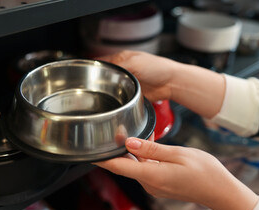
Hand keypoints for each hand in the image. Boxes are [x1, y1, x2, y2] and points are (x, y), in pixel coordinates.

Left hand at [94, 137, 258, 209]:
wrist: (219, 191)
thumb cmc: (204, 171)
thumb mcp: (178, 154)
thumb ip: (152, 148)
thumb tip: (129, 142)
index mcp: (152, 175)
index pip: (119, 167)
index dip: (101, 160)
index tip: (87, 153)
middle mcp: (150, 184)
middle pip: (125, 166)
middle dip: (115, 153)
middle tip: (108, 134)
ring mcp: (155, 186)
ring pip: (135, 167)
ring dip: (129, 155)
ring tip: (124, 137)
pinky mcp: (160, 185)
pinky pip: (144, 170)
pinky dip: (140, 159)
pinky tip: (143, 148)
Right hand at [97, 50, 225, 118]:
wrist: (172, 83)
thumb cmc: (158, 68)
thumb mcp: (135, 62)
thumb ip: (118, 65)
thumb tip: (104, 69)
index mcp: (123, 59)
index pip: (103, 62)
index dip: (95, 68)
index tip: (86, 76)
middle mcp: (124, 71)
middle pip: (106, 77)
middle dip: (100, 83)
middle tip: (93, 89)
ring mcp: (129, 83)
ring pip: (113, 88)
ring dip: (110, 92)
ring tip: (103, 96)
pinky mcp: (134, 94)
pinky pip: (122, 98)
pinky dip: (119, 100)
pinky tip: (115, 102)